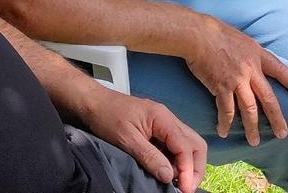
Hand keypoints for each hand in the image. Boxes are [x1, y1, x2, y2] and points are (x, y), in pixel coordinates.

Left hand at [74, 84, 206, 192]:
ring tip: (177, 182)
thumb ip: (150, 156)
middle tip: (186, 187)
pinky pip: (175, 146)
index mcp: (162, 118)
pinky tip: (168, 172)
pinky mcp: (157, 130)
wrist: (93, 103)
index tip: (184, 188)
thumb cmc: (107, 115)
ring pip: (187, 145)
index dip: (188, 169)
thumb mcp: (127, 139)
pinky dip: (176, 161)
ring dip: (186, 165)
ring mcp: (163, 124)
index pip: (186, 146)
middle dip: (195, 168)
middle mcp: (168, 119)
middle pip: (195, 144)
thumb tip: (169, 175)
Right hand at [180, 15, 287, 146]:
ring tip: (254, 142)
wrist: (196, 34)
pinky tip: (224, 131)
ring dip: (252, 128)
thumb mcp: (241, 38)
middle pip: (268, 98)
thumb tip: (252, 60)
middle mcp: (250, 69)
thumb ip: (249, 53)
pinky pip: (226, 110)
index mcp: (257, 54)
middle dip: (277, 118)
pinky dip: (225, 123)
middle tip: (282, 134)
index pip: (280, 70)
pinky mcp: (221, 87)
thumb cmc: (214, 32)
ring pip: (249, 109)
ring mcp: (237, 79)